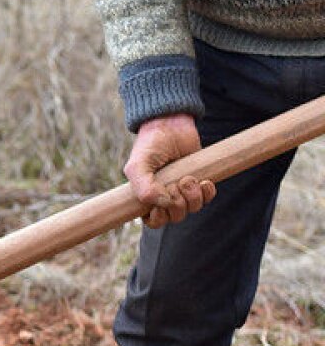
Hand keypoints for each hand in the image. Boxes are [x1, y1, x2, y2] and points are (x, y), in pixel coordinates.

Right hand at [123, 113, 215, 228]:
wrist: (171, 124)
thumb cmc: (150, 145)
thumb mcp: (138, 166)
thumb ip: (143, 188)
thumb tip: (165, 203)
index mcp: (146, 197)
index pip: (154, 222)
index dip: (159, 218)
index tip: (160, 206)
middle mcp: (165, 197)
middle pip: (175, 217)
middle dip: (178, 204)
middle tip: (176, 184)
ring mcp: (183, 191)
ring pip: (192, 209)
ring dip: (193, 196)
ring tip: (188, 178)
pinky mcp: (200, 182)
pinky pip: (207, 199)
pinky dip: (207, 193)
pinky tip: (204, 181)